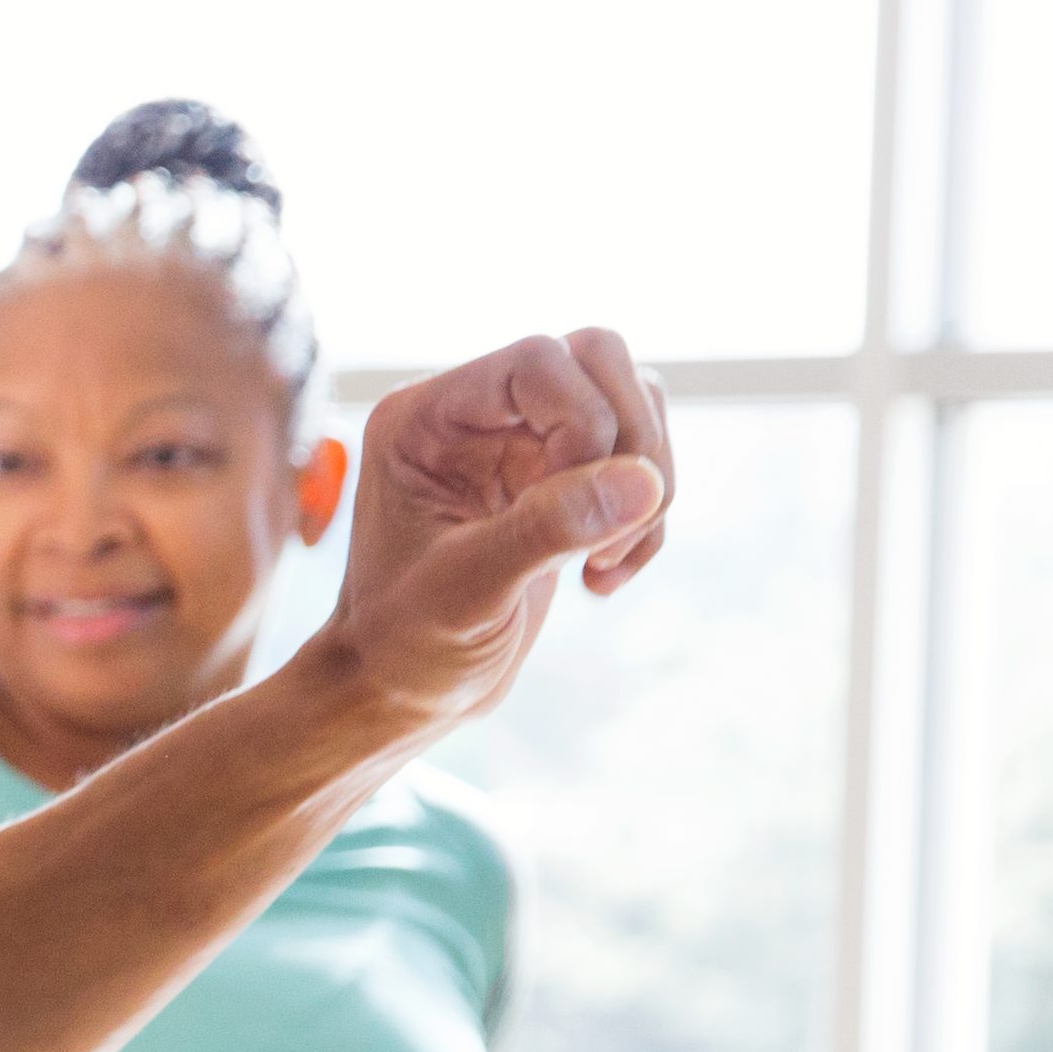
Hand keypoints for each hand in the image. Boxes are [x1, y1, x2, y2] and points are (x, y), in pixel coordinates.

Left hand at [309, 333, 672, 737]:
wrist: (404, 692)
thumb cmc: (404, 647)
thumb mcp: (465, 593)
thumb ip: (545, 530)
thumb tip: (643, 482)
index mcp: (423, 419)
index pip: (538, 360)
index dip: (583, 421)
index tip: (569, 505)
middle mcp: (475, 415)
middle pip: (601, 359)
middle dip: (631, 444)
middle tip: (606, 536)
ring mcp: (524, 441)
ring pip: (635, 404)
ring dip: (649, 485)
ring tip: (604, 565)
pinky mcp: (564, 478)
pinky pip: (643, 460)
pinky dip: (647, 518)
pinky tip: (602, 579)